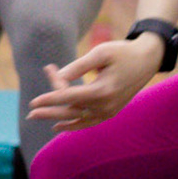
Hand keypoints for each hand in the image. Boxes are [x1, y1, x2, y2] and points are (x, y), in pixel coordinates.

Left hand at [28, 37, 161, 130]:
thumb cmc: (122, 53)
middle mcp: (106, 105)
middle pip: (71, 111)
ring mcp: (110, 111)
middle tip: (30, 112)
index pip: (69, 98)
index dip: (49, 100)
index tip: (32, 102)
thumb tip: (59, 79)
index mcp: (103, 91)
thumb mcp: (100, 53)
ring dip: (58, 117)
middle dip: (49, 111)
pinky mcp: (111, 111)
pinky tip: (58, 125)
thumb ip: (78, 66)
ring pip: (78, 117)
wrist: (147, 60)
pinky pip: (88, 121)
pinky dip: (73, 124)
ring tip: (38, 117)